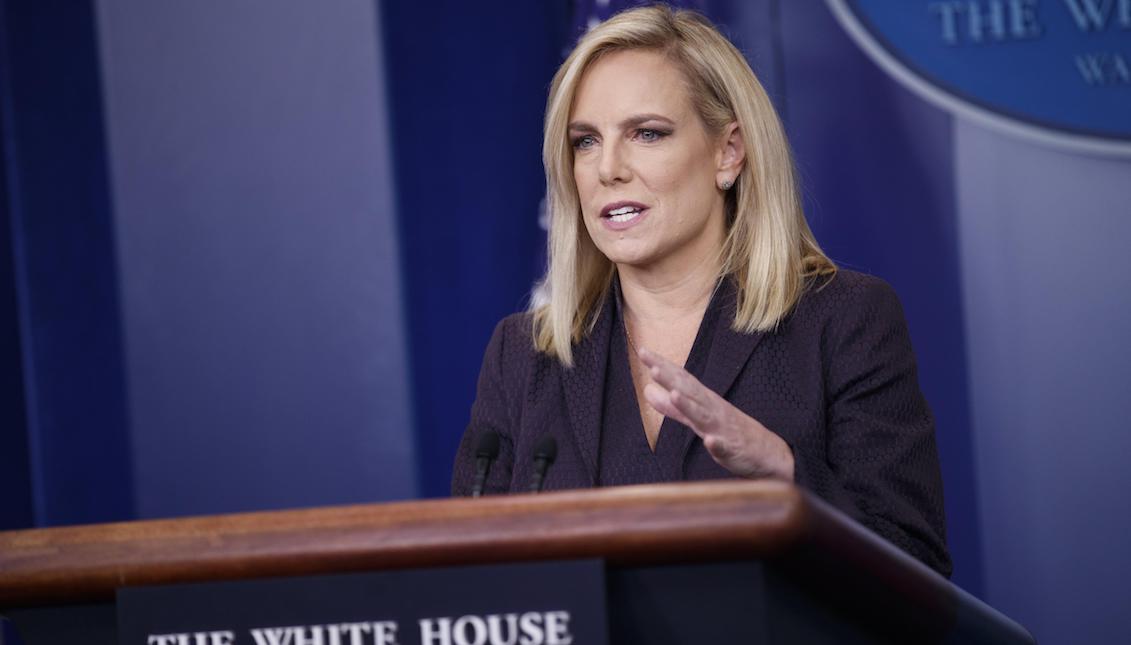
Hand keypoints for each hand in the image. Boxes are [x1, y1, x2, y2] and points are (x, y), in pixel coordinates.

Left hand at [638, 347, 794, 480]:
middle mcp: (712, 409)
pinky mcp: (732, 449)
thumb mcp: (697, 418)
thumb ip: (672, 407)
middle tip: (653, 366)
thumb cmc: (730, 431)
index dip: (662, 366)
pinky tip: (710, 442)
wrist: (766, 452)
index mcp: (703, 401)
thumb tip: (648, 391)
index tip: (643, 351)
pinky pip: (723, 447)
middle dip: (672, 379)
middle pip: (690, 391)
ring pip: (704, 416)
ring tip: (675, 394)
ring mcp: (722, 428)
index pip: (681, 379)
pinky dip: (716, 444)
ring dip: (689, 405)